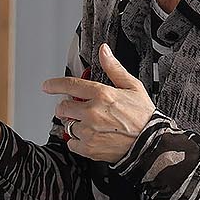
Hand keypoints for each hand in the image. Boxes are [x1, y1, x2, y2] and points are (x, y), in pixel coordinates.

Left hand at [42, 44, 155, 164]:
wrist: (152, 145)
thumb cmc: (144, 116)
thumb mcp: (133, 87)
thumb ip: (114, 68)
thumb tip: (104, 51)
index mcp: (102, 94)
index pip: (70, 85)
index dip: (55, 85)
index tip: (47, 86)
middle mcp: (92, 112)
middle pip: (63, 107)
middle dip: (66, 107)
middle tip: (77, 109)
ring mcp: (89, 131)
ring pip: (67, 125)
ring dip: (74, 124)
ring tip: (91, 125)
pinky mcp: (89, 148)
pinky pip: (71, 143)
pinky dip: (78, 141)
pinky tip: (92, 137)